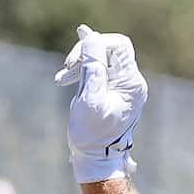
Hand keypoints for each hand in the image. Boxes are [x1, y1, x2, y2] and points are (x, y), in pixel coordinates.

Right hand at [55, 24, 146, 183]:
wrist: (95, 157)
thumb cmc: (93, 133)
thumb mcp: (90, 98)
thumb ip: (92, 66)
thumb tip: (91, 35)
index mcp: (131, 83)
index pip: (118, 45)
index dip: (96, 44)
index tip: (75, 59)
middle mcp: (130, 82)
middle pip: (108, 49)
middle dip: (84, 54)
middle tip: (66, 69)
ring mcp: (121, 86)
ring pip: (99, 58)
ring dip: (79, 64)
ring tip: (62, 79)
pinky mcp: (110, 90)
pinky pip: (96, 70)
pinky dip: (81, 72)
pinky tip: (65, 79)